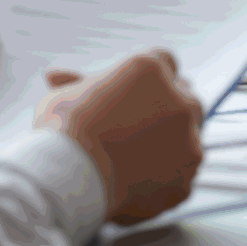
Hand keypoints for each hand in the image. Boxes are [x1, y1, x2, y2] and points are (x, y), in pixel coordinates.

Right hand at [35, 50, 202, 224]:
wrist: (70, 178)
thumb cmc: (62, 130)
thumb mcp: (64, 95)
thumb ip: (75, 85)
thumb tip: (55, 77)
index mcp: (151, 70)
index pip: (165, 63)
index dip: (151, 81)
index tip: (138, 94)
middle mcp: (179, 102)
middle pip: (187, 100)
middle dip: (171, 110)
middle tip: (144, 125)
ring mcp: (189, 143)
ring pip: (191, 140)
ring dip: (172, 146)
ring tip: (137, 159)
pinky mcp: (186, 181)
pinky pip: (182, 177)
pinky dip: (166, 179)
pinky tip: (141, 182)